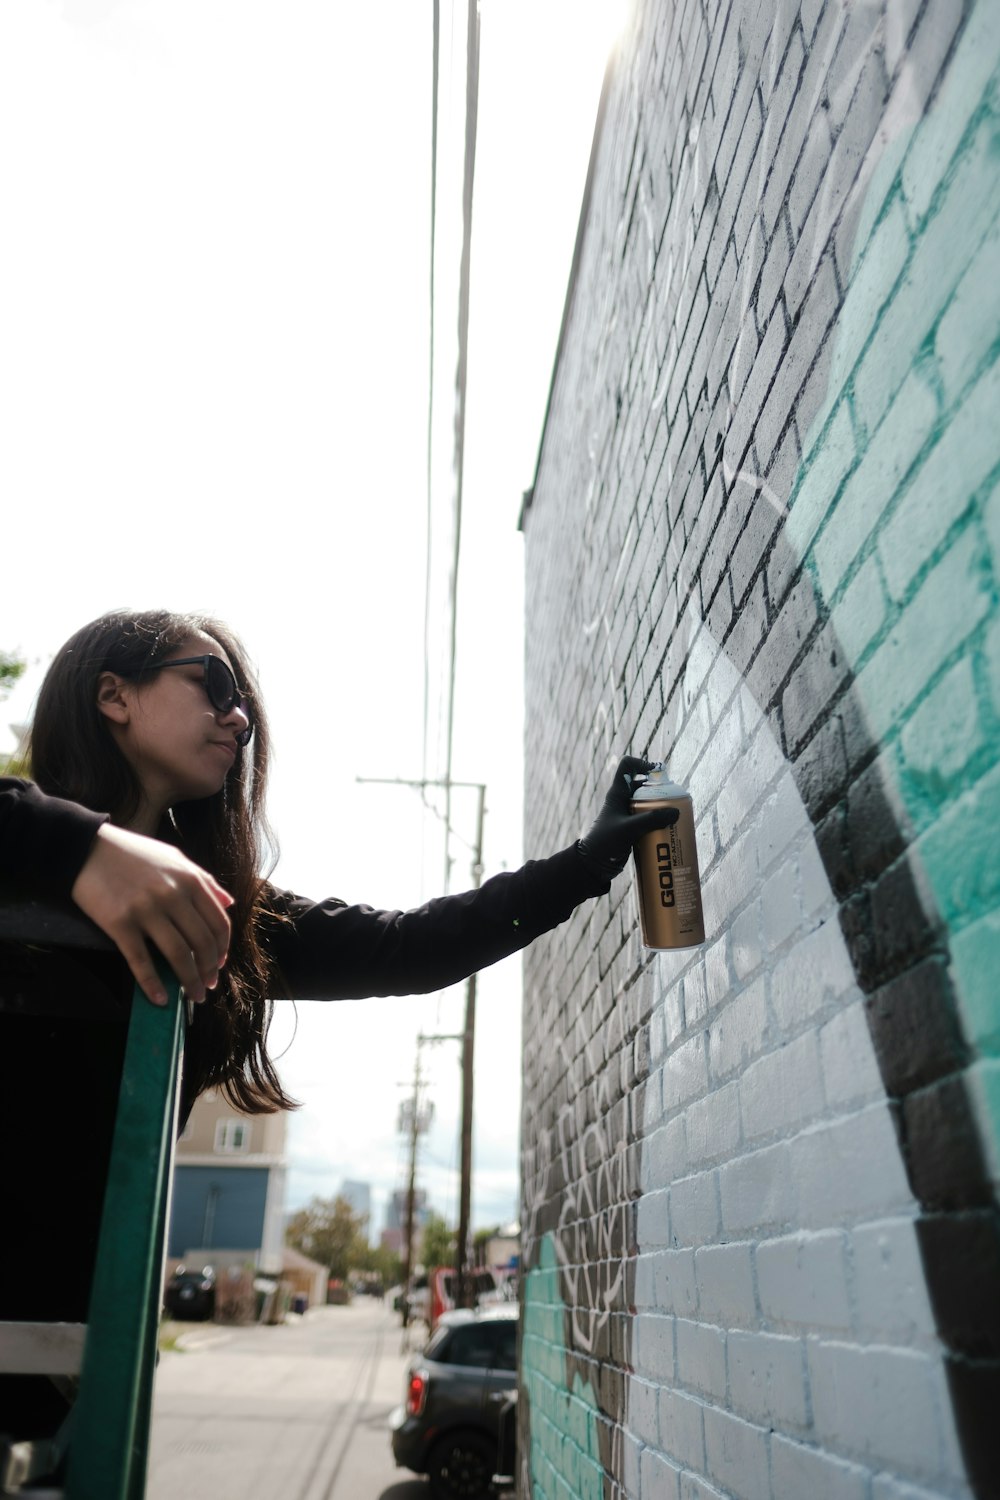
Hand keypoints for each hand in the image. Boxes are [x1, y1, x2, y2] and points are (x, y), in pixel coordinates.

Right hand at [70, 823, 233, 1005]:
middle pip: (201, 943)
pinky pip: (141, 961)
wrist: (86, 849)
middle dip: (208, 970)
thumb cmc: (132, 854)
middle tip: (207, 986)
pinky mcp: (120, 924)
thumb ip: (204, 881)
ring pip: (178, 955)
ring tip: (192, 996)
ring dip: (189, 982)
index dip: (222, 949)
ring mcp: (146, 910)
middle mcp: (173, 896)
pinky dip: (152, 984)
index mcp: (190, 880)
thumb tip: (229, 903)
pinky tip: (160, 999)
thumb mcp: (175, 858)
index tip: (218, 965)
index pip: (218, 923)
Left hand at [578, 756, 678, 877]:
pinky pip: (649, 820)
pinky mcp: (633, 829)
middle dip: (661, 791)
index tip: (657, 774)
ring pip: (649, 804)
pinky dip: (660, 823)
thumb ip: (651, 820)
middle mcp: (623, 800)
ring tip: (677, 817)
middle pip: (645, 786)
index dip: (642, 764)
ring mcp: (628, 815)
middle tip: (675, 801)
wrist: (594, 865)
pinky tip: (670, 831)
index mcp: (617, 793)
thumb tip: (675, 812)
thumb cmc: (605, 842)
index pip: (627, 766)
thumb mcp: (629, 829)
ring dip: (663, 808)